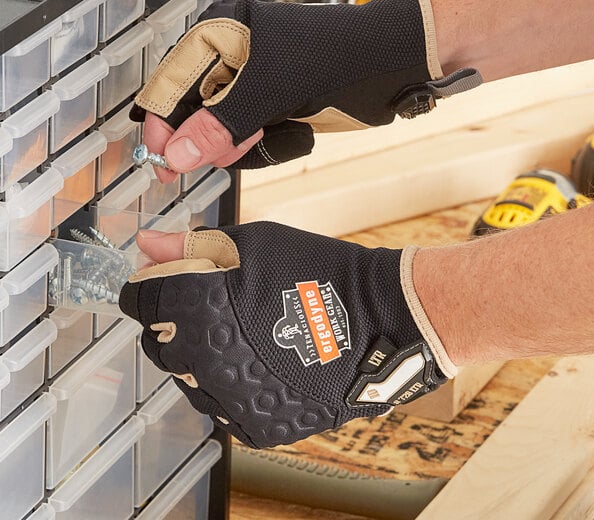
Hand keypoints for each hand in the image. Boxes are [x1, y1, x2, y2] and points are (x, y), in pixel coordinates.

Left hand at [119, 223, 455, 447]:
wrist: (377, 316)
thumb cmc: (317, 271)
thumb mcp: (253, 243)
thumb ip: (191, 246)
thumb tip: (147, 242)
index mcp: (199, 308)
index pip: (141, 300)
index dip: (151, 287)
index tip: (165, 282)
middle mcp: (207, 361)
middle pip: (157, 343)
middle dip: (173, 321)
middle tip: (210, 306)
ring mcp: (231, 399)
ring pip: (186, 379)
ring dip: (199, 356)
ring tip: (240, 334)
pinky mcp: (257, 427)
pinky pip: (221, 406)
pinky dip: (227, 385)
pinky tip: (255, 363)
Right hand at [131, 0, 480, 178]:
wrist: (390, 66)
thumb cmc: (338, 55)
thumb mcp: (271, 90)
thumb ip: (218, 123)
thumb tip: (175, 153)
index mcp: (218, 33)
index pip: (169, 85)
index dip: (163, 125)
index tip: (163, 160)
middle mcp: (229, 60)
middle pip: (192, 115)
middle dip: (212, 138)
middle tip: (236, 146)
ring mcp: (251, 87)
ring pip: (220, 135)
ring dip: (244, 146)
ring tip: (271, 135)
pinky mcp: (270, 109)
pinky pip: (248, 142)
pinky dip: (264, 148)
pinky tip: (288, 133)